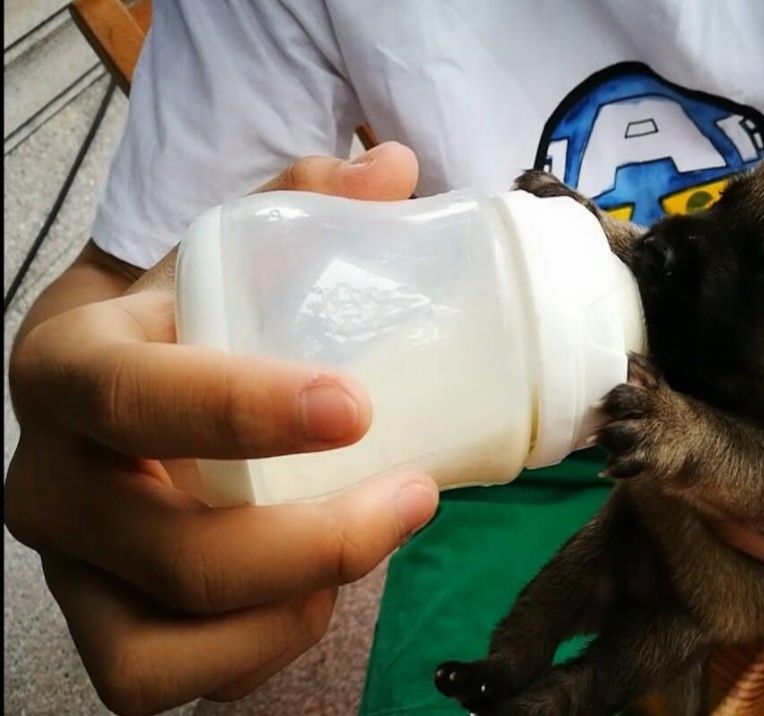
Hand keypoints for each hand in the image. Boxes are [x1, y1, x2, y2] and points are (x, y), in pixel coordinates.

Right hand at [5, 142, 435, 714]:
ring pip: (162, 647)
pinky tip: (309, 598)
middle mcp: (50, 480)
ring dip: (289, 612)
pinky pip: (165, 681)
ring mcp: (70, 569)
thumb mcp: (233, 248)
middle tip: (415, 497)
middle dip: (315, 543)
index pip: (134, 399)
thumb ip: (309, 200)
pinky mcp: (100, 629)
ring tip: (360, 548)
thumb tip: (399, 166)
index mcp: (71, 366)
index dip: (240, 411)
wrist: (120, 388)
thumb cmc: (189, 320)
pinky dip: (256, 655)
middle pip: (175, 552)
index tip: (354, 408)